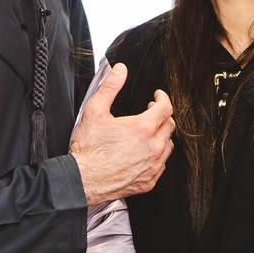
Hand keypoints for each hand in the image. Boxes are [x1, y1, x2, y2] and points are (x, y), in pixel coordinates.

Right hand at [70, 63, 174, 204]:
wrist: (83, 180)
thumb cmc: (88, 150)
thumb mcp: (95, 111)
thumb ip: (110, 87)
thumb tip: (119, 71)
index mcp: (143, 128)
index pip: (166, 108)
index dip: (162, 98)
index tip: (157, 97)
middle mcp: (152, 148)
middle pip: (170, 126)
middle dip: (162, 116)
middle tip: (151, 112)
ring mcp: (152, 166)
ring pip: (168, 146)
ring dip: (161, 136)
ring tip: (148, 133)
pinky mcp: (148, 181)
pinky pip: (161, 165)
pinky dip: (157, 157)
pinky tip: (144, 153)